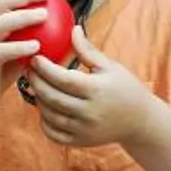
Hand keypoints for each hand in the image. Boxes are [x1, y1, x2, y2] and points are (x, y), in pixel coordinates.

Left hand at [26, 26, 156, 146]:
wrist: (140, 121)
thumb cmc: (126, 88)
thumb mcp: (110, 67)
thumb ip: (88, 51)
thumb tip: (73, 29)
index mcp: (97, 90)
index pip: (63, 78)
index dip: (45, 68)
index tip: (36, 58)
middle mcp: (89, 112)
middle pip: (52, 97)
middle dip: (36, 82)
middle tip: (29, 70)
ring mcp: (84, 130)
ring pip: (49, 115)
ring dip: (38, 99)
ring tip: (36, 86)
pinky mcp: (80, 142)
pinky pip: (53, 133)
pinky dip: (43, 121)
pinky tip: (45, 108)